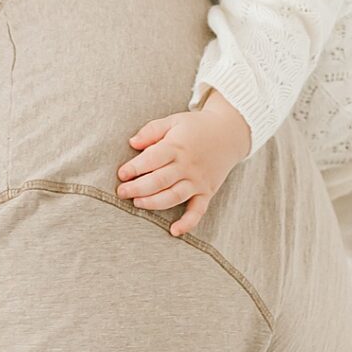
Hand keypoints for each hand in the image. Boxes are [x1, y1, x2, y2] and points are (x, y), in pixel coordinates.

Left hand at [116, 97, 252, 237]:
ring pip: (174, 196)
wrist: (229, 133)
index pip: (152, 159)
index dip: (134, 168)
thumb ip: (152, 130)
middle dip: (138, 188)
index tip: (122, 174)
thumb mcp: (173, 120)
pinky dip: (187, 223)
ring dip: (154, 203)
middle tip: (122, 193)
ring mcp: (198, 181)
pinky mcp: (207, 192)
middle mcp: (187, 165)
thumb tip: (132, 143)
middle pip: (159, 181)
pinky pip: (198, 210)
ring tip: (137, 203)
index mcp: (177, 146)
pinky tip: (174, 231)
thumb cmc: (196, 127)